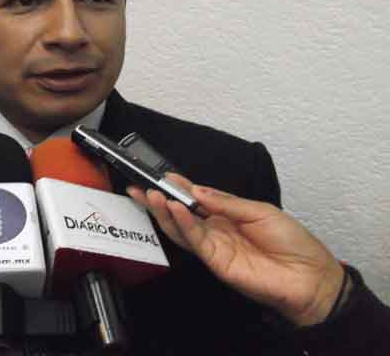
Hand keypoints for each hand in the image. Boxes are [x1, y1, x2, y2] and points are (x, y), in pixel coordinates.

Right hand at [127, 175, 345, 325]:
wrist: (310, 277)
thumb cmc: (292, 243)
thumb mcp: (260, 211)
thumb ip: (227, 202)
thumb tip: (197, 190)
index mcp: (227, 215)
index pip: (196, 199)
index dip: (180, 187)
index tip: (163, 176)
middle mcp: (216, 230)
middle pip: (181, 214)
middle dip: (161, 201)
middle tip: (142, 187)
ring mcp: (214, 247)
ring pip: (181, 229)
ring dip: (165, 212)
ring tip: (151, 195)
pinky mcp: (215, 262)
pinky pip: (195, 241)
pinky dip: (183, 224)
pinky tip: (175, 210)